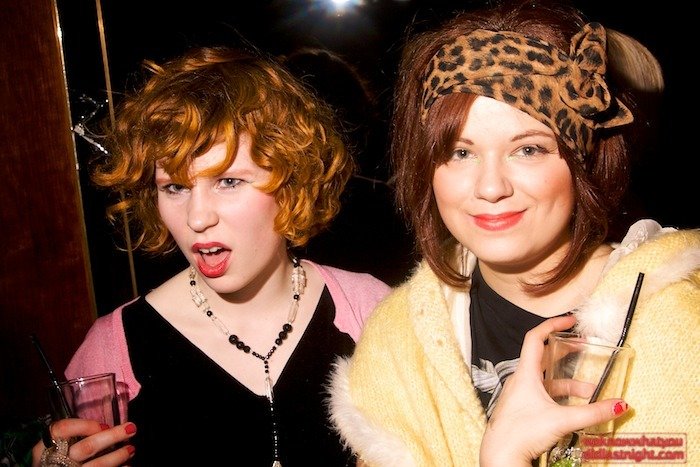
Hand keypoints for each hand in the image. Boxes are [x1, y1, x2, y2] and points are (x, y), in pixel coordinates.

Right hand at [31, 418, 135, 466]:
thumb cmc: (56, 460)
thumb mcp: (56, 447)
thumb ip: (73, 436)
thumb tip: (105, 428)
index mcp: (45, 448)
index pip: (63, 429)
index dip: (86, 425)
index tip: (104, 425)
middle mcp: (55, 461)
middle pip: (87, 447)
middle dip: (112, 437)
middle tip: (132, 428)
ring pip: (98, 465)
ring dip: (118, 456)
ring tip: (131, 449)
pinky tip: (126, 465)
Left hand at [479, 315, 629, 466]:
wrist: (501, 456)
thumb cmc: (522, 433)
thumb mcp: (562, 420)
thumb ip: (593, 412)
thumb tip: (620, 405)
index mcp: (525, 373)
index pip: (535, 338)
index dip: (552, 325)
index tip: (570, 320)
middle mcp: (520, 380)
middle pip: (544, 357)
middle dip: (566, 352)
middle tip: (585, 346)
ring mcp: (519, 394)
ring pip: (546, 380)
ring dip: (569, 383)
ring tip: (590, 392)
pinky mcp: (521, 408)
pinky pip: (543, 395)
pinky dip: (560, 397)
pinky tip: (574, 407)